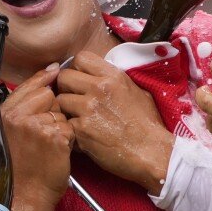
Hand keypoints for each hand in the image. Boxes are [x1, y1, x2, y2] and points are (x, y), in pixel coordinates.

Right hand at [3, 65, 73, 210]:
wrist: (26, 195)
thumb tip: (48, 73)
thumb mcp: (10, 133)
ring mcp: (37, 126)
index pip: (28, 86)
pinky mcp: (55, 137)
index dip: (43, 79)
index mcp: (4, 114)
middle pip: (49, 95)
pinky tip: (58, 151)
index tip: (55, 71)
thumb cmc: (20, 167)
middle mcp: (18, 117)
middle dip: (53, 109)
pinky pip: (70, 127)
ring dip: (61, 126)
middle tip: (44, 132)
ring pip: (61, 112)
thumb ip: (23, 107)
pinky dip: (69, 139)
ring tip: (48, 146)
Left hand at [56, 52, 174, 194]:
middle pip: (64, 77)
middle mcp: (99, 89)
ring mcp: (88, 109)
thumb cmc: (148, 125)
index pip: (80, 58)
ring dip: (66, 110)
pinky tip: (82, 136)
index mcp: (113, 77)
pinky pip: (64, 124)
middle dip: (66, 88)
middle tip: (74, 100)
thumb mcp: (138, 92)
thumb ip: (115, 82)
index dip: (77, 69)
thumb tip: (102, 77)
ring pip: (60, 101)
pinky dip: (70, 130)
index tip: (81, 81)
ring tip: (78, 119)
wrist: (151, 152)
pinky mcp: (81, 130)